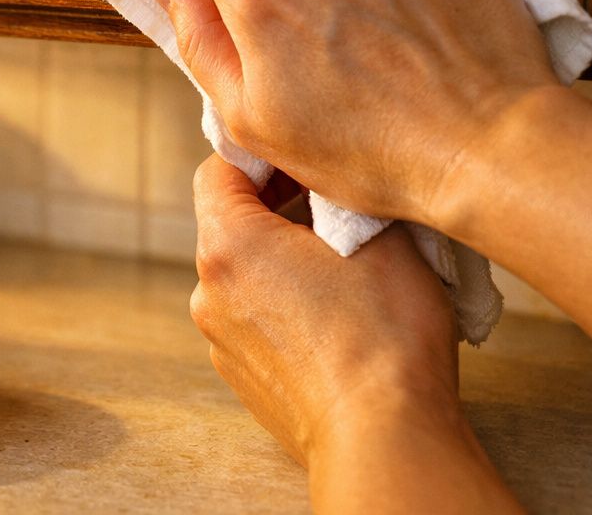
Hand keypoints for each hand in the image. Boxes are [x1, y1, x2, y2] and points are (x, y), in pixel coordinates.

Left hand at [191, 156, 522, 512]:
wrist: (383, 438)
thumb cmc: (383, 334)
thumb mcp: (377, 233)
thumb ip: (340, 190)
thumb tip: (330, 178)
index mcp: (227, 245)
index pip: (220, 168)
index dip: (263, 153)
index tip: (305, 155)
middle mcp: (208, 292)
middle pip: (231, 222)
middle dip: (279, 207)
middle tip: (336, 206)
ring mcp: (221, 340)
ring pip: (246, 274)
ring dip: (284, 259)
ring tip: (345, 266)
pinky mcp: (243, 377)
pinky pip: (257, 319)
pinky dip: (286, 306)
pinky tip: (337, 317)